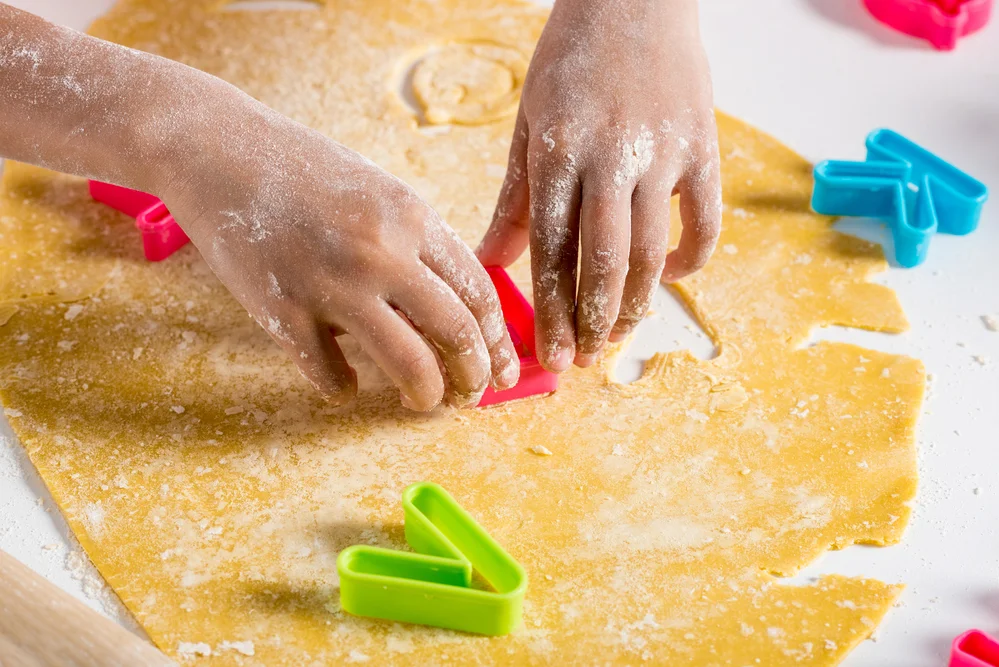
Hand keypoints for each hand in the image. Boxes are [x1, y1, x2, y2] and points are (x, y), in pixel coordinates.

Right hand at [161, 103, 519, 410]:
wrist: (218, 148)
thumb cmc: (304, 170)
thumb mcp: (379, 191)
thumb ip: (420, 243)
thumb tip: (459, 307)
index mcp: (412, 218)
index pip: (478, 293)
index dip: (498, 342)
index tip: (504, 370)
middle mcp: (381, 251)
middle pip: (456, 332)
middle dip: (474, 376)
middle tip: (471, 395)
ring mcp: (331, 283)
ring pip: (408, 364)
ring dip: (426, 395)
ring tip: (422, 401)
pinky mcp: (282, 309)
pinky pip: (330, 374)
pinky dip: (343, 388)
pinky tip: (346, 384)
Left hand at [477, 0, 721, 370]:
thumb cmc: (571, 62)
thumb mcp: (529, 124)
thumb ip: (515, 198)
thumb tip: (490, 262)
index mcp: (558, 152)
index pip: (550, 250)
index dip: (550, 310)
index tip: (550, 354)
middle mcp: (610, 157)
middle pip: (603, 262)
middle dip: (592, 321)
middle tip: (585, 359)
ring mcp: (662, 153)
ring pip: (652, 251)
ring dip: (637, 303)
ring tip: (620, 333)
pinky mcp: (703, 147)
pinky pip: (704, 221)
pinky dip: (691, 259)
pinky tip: (672, 278)